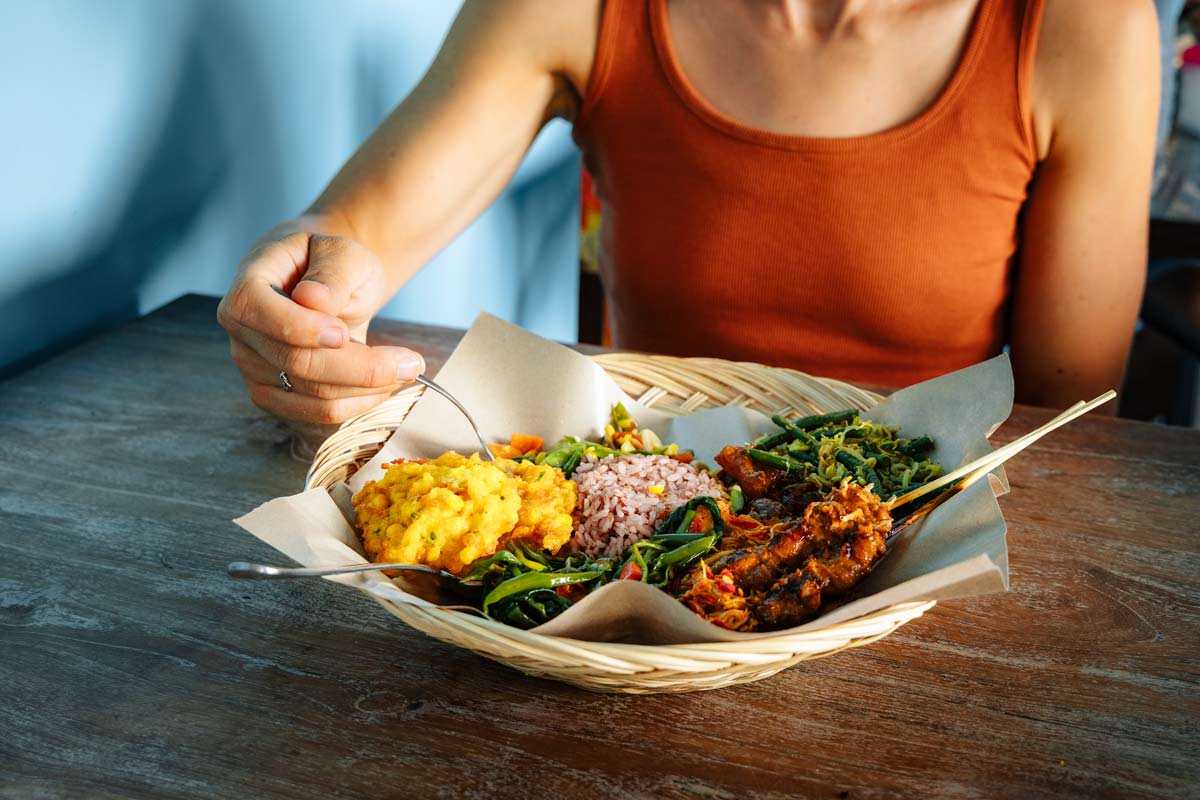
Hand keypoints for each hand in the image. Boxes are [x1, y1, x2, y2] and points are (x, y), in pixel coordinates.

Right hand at [217, 225, 424, 425]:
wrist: (327, 287)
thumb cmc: (334, 264)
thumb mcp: (344, 253)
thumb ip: (332, 273)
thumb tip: (314, 300)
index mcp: (249, 287)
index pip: (261, 315)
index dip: (303, 329)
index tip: (345, 332)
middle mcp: (242, 333)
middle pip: (297, 364)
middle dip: (361, 368)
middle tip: (411, 362)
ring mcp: (254, 370)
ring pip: (312, 397)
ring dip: (367, 389)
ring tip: (406, 368)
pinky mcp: (276, 397)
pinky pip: (318, 414)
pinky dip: (358, 403)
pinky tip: (384, 384)